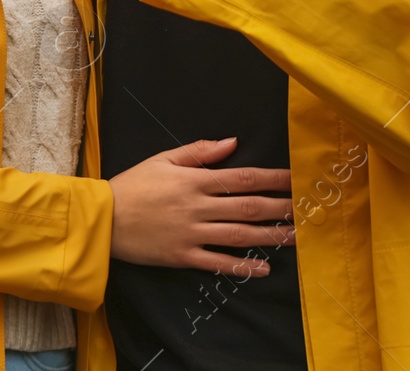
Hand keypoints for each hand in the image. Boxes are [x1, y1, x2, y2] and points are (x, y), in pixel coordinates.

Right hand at [107, 137, 294, 277]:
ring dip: (270, 237)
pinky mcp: (183, 255)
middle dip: (280, 208)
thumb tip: (232, 142)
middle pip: (248, 207)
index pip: (243, 178)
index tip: (296, 180)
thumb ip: (198, 151)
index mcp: (194, 180)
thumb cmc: (133, 185)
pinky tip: (263, 268)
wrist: (103, 218)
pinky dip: (241, 266)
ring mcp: (191, 233)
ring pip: (239, 236)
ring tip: (295, 237)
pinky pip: (218, 263)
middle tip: (306, 211)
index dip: (273, 179)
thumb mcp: (162, 159)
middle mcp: (197, 206)